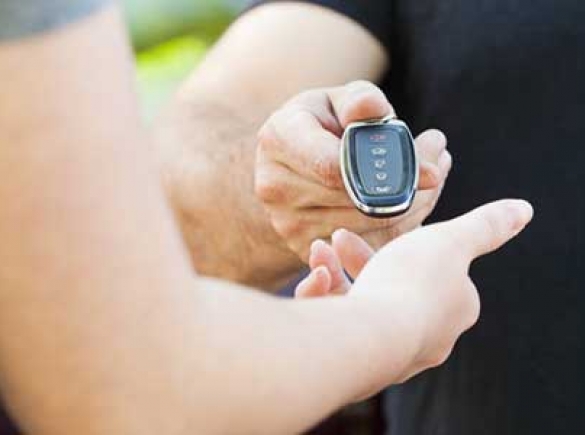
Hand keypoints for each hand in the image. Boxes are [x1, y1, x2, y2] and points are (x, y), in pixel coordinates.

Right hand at [256, 81, 451, 261]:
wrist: (287, 169)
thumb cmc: (320, 127)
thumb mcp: (338, 100)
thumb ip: (361, 100)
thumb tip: (380, 112)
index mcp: (280, 139)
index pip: (332, 166)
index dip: (385, 169)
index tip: (432, 164)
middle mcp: (276, 186)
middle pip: (356, 202)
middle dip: (409, 187)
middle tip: (440, 165)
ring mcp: (288, 224)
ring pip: (368, 228)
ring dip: (412, 207)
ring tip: (428, 179)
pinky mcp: (306, 249)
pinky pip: (367, 247)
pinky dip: (399, 228)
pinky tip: (412, 204)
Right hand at [296, 199, 533, 383]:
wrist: (370, 335)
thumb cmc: (412, 284)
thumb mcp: (450, 240)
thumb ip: (485, 226)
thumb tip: (523, 210)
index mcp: (452, 308)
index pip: (428, 270)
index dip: (399, 246)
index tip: (378, 229)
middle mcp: (424, 336)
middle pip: (389, 286)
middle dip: (357, 257)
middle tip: (336, 238)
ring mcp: (388, 352)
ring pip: (358, 305)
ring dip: (334, 273)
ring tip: (318, 254)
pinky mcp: (354, 362)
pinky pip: (338, 326)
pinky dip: (323, 299)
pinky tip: (313, 281)